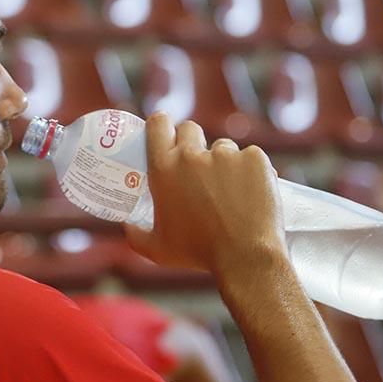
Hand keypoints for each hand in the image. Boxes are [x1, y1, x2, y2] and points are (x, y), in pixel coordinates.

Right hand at [123, 113, 286, 274]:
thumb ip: (135, 234)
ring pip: (223, 146)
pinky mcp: (255, 158)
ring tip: (229, 190)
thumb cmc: (198, 253)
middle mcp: (192, 155)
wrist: (245, 257)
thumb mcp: (156, 248)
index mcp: (164, 169)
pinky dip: (251, 170)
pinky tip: (251, 191)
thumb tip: (127, 225)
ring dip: (223, 161)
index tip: (165, 132)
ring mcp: (226, 154)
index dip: (161, 124)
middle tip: (197, 165)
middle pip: (190, 128)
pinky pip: (250, 156)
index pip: (158, 124)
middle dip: (192, 141)